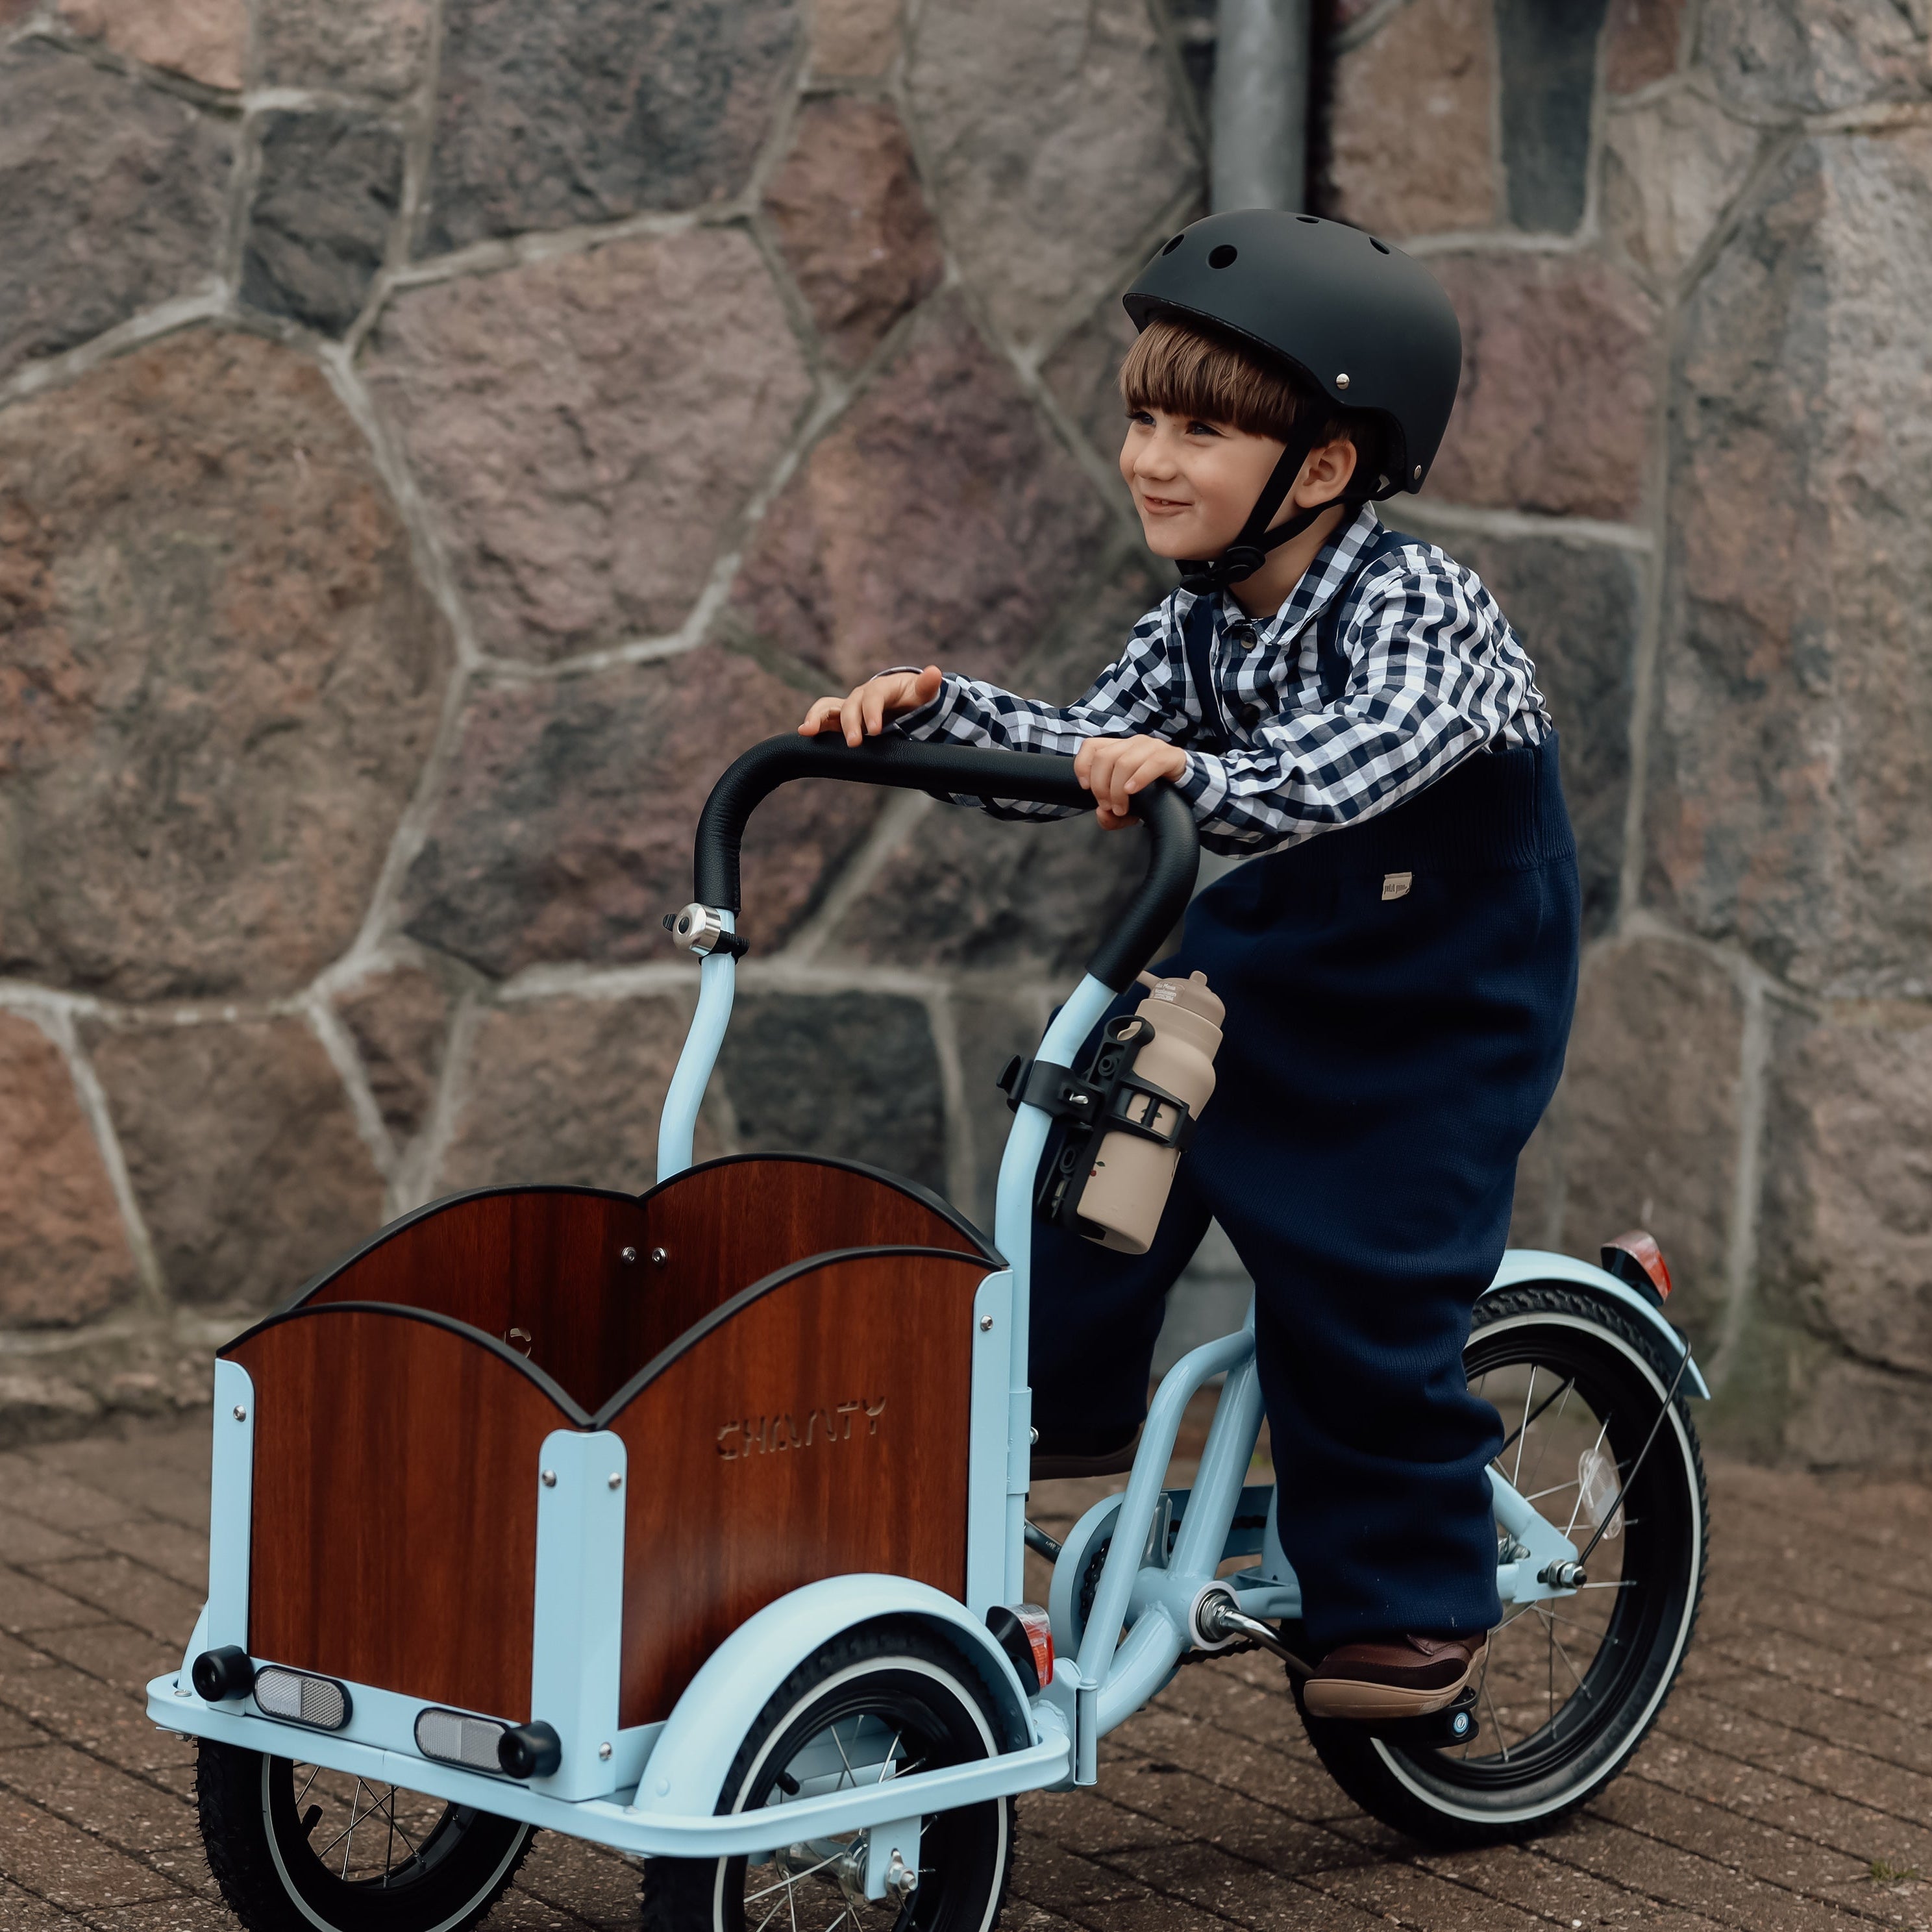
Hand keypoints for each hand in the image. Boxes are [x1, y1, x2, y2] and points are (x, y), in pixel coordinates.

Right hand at [798, 666, 943, 746]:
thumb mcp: (923, 695)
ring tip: (808, 731)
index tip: (875, 731)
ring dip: (818, 718)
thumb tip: (935, 672)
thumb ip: (927, 687)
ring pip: (828, 708)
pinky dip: (813, 724)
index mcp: (881, 688)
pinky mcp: (841, 720)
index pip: (874, 696)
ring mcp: (849, 707)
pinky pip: (824, 719)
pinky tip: (804, 734)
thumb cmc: (913, 699)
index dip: (872, 712)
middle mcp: (861, 696)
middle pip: (850, 705)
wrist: (903, 703)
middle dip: (850, 723)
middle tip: (854, 742)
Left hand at [1074, 734, 1187, 828]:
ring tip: (1121, 807)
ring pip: (1124, 761)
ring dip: (1118, 789)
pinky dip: (1139, 778)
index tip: (1085, 787)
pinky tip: (1133, 791)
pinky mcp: (1170, 756)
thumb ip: (1110, 816)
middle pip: (1105, 757)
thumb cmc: (1151, 794)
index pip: (1091, 746)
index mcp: (1119, 749)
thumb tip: (1102, 814)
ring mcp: (1152, 746)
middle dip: (1101, 785)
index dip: (1082, 766)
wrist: (1185, 790)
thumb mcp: (1126, 809)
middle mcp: (1133, 743)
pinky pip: (1152, 763)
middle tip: (1107, 806)